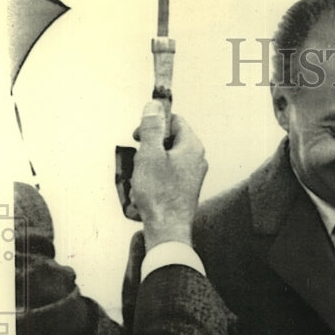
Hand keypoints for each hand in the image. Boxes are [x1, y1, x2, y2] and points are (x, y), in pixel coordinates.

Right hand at [129, 101, 207, 248]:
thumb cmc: (159, 193)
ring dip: (150, 162)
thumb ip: (152, 128)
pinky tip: (145, 189)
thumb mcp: (149, 154)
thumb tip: (154, 105)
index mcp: (192, 147)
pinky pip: (169, 174)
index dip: (154, 124)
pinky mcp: (187, 189)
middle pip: (171, 139)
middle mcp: (197, 159)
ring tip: (140, 177)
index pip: (175, 121)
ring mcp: (194, 175)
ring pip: (167, 157)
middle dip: (150, 145)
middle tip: (137, 158)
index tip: (138, 136)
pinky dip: (155, 177)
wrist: (167, 229)